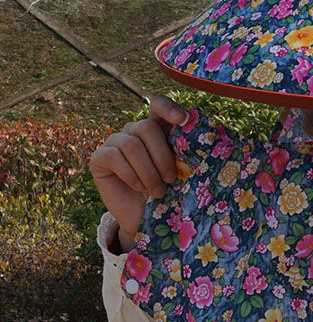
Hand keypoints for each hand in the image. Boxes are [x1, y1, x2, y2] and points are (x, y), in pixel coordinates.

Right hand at [89, 94, 187, 250]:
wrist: (145, 217)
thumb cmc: (168, 191)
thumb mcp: (180, 170)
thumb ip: (184, 151)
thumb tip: (203, 136)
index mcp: (157, 128)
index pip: (158, 105)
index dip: (168, 107)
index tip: (182, 120)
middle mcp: (134, 130)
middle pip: (147, 127)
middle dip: (162, 155)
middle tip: (171, 179)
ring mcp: (115, 142)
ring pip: (131, 144)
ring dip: (148, 170)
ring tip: (158, 191)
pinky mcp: (99, 158)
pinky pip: (113, 156)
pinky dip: (129, 173)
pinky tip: (138, 187)